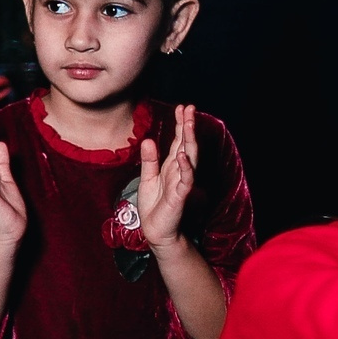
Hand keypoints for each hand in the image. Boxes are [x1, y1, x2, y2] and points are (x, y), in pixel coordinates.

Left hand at [136, 104, 200, 252]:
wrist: (156, 231)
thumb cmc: (154, 206)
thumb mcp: (148, 178)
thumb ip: (150, 160)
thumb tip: (149, 140)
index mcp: (172, 166)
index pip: (178, 142)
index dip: (181, 125)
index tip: (183, 108)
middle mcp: (179, 172)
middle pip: (186, 145)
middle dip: (188, 126)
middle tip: (189, 108)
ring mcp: (181, 183)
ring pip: (189, 158)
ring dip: (189, 141)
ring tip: (188, 124)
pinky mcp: (180, 196)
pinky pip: (185, 180)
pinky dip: (185, 167)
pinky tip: (183, 156)